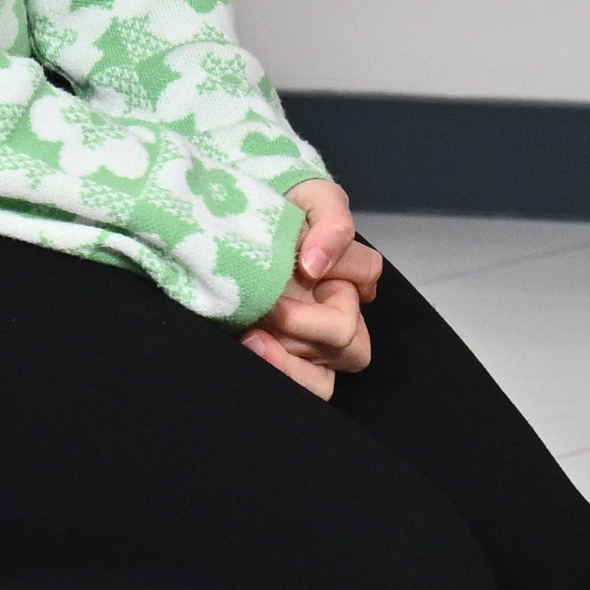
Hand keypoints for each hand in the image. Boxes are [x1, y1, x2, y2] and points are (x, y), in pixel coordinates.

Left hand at [242, 174, 381, 397]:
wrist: (223, 225)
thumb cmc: (274, 210)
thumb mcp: (308, 199)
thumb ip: (330, 222)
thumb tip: (317, 264)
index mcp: (347, 275)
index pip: (366, 275)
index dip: (340, 270)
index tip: (303, 265)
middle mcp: (334, 315)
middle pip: (351, 343)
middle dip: (310, 326)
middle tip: (271, 307)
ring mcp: (307, 348)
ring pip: (324, 381)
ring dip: (291, 361)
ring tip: (254, 336)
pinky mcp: (281, 363)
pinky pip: (298, 390)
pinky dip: (280, 375)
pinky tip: (251, 347)